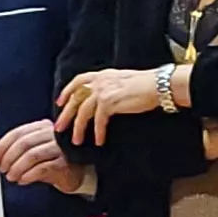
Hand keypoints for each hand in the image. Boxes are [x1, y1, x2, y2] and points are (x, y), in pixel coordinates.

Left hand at [0, 119, 85, 193]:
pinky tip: (23, 180)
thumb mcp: (34, 151)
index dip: (2, 146)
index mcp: (41, 127)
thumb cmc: (52, 161)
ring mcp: (60, 148)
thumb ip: (16, 150)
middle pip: (23, 143)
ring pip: (32, 155)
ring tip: (11, 177)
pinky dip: (29, 175)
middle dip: (8, 158)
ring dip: (17, 168)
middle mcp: (51, 134)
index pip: (17, 133)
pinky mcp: (65, 163)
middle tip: (2, 169)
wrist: (76, 173)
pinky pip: (43, 168)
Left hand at [56, 66, 181, 143]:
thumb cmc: (146, 84)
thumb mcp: (122, 80)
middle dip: (66, 114)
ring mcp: (103, 91)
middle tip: (59, 128)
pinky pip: (98, 121)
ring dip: (78, 128)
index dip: (67, 92)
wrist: (158, 85)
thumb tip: (102, 97)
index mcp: (102, 75)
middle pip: (75, 99)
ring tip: (76, 141)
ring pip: (83, 112)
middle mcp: (99, 81)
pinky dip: (97, 132)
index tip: (60, 102)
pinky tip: (98, 141)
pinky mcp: (109, 103)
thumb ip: (109, 85)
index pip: (78, 81)